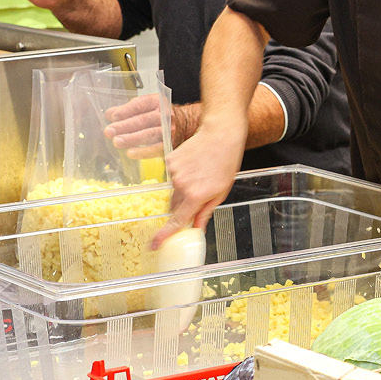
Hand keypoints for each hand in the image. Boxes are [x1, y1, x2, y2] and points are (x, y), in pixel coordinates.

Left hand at [104, 98, 199, 158]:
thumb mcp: (147, 107)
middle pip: (143, 120)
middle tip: (109, 131)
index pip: (140, 105)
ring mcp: (169, 130)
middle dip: (124, 126)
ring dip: (132, 139)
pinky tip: (131, 153)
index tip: (112, 116)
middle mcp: (165, 115)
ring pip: (149, 134)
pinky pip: (156, 148)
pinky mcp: (170, 144)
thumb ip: (128, 110)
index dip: (126, 110)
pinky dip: (143, 151)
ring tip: (117, 142)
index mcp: (157, 102)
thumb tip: (109, 114)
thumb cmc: (161, 116)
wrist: (186, 125)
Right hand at [152, 114, 245, 248]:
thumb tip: (196, 228)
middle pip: (175, 205)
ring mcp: (173, 172)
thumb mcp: (221, 192)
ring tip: (201, 173)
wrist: (220, 135)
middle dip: (183, 206)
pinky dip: (181, 174)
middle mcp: (181, 185)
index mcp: (196, 196)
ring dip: (184, 187)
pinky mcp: (169, 161)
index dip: (164, 234)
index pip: (177, 220)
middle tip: (198, 193)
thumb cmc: (225, 163)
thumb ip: (205, 212)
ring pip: (174, 189)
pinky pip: (173, 175)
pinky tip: (194, 165)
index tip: (154, 244)